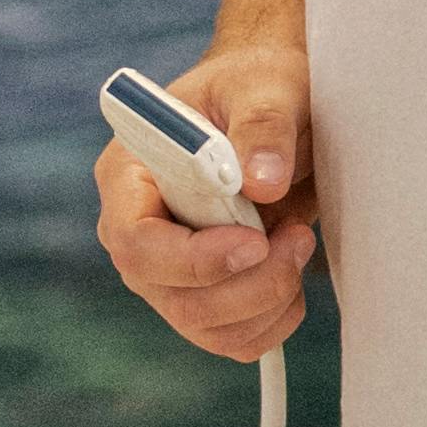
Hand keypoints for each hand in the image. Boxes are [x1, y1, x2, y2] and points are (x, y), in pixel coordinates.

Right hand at [97, 39, 317, 358]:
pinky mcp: (202, 295)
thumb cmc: (255, 88)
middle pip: (170, 295)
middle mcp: (137, 230)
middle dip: (245, 283)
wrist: (274, 110)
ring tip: (298, 241)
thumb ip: (262, 127)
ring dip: (267, 300)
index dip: (191, 257)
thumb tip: (260, 183)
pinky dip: (273, 320)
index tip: (254, 242)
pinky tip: (290, 273)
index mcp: (128, 174)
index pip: (134, 240)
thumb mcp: (265, 88)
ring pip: (204, 326)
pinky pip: (232, 338)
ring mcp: (166, 271)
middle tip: (297, 238)